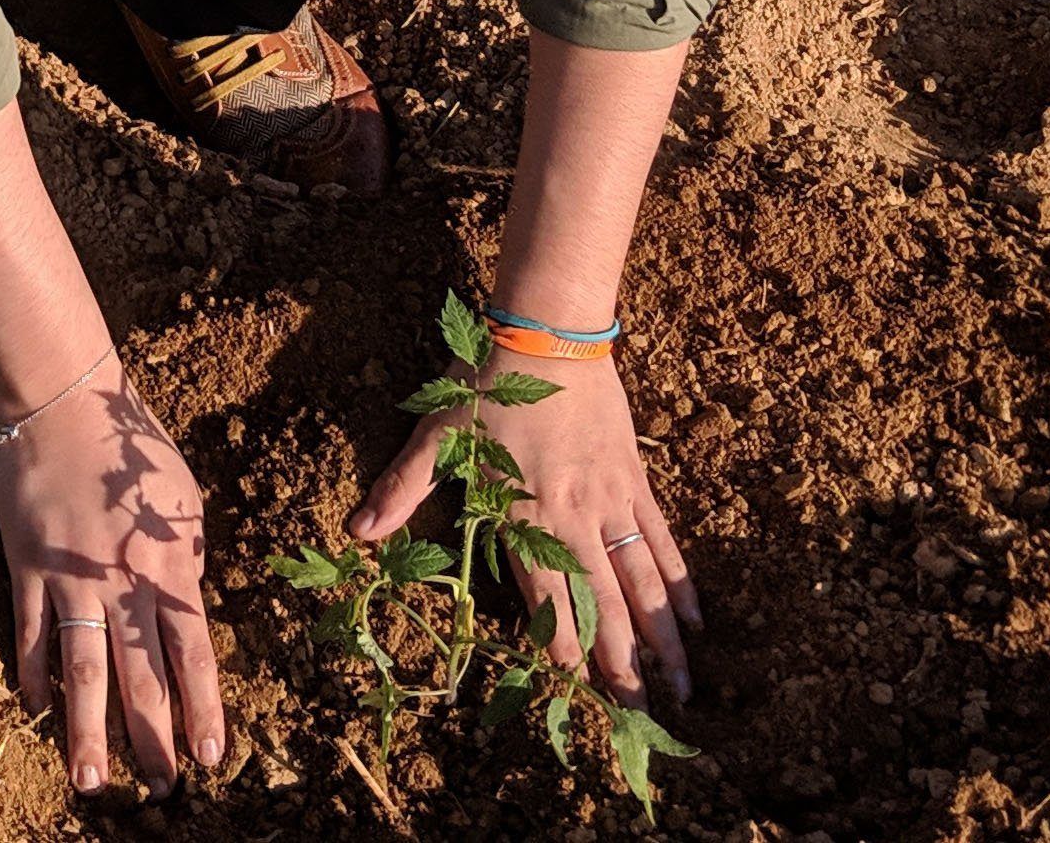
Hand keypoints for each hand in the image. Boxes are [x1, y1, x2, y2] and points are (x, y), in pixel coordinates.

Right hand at [0, 358, 226, 798]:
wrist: (64, 401)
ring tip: (92, 782)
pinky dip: (32, 673)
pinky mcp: (27, 567)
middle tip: (163, 789)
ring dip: (87, 732)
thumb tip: (190, 600)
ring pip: (82, 671)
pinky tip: (36, 709)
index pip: (193, 652)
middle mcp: (122, 581)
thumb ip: (187, 556)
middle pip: (140, 676)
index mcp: (169, 564)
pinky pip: (31, 633)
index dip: (203, 708)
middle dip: (153, 738)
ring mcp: (70, 578)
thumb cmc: (129, 444)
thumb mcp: (181, 498)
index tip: (212, 756)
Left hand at [350, 348, 699, 702]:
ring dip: (664, 636)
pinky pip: (660, 538)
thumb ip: (401, 490)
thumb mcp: (435, 436)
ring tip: (685, 684)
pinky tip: (693, 618)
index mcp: (523, 515)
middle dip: (625, 664)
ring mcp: (610, 500)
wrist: (547, 332)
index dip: (565, 651)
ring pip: (643, 579)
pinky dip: (678, 580)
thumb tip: (356, 533)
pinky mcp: (633, 479)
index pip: (548, 599)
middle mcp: (573, 518)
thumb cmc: (484, 384)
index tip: (582, 700)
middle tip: (642, 717)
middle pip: (605, 603)